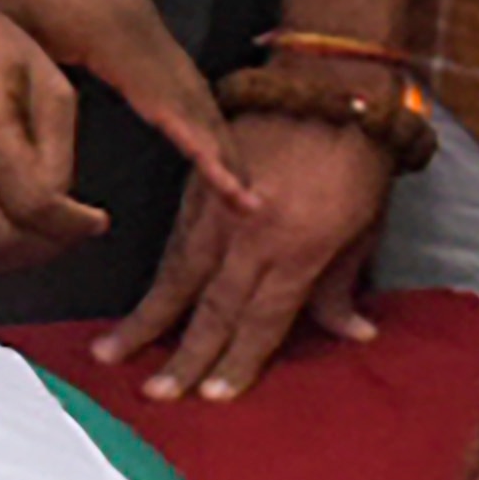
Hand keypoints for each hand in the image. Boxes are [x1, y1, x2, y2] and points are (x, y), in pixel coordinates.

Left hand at [0, 0, 256, 222]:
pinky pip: (184, 81)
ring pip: (196, 92)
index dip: (202, 149)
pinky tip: (205, 142)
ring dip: (219, 138)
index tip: (231, 187)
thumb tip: (29, 141)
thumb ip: (26, 79)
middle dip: (226, 154)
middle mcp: (147, 36)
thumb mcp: (9, 20)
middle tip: (253, 207)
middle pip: (198, 102)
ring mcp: (150, 31)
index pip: (171, 103)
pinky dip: (201, 117)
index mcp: (118, 37)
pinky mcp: (144, 29)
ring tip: (241, 187)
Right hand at [0, 0, 107, 275]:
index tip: (94, 222)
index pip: (30, 197)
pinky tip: (0, 235)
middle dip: (46, 246)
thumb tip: (66, 218)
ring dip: (12, 259)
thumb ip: (60, 152)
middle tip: (69, 235)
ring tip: (39, 238)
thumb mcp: (49, 82)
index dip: (70, 225)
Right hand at [100, 109, 391, 402]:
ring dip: (147, 319)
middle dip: (181, 356)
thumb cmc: (359, 156)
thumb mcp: (366, 226)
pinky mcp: (200, 186)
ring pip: (177, 276)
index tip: (212, 397)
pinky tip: (142, 300)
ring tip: (113, 352)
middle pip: (210, 308)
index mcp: (296, 249)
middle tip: (154, 395)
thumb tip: (352, 335)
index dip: (236, 362)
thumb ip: (344, 285)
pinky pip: (174, 243)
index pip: (260, 321)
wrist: (328, 83)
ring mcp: (218, 209)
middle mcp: (249, 235)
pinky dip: (158, 277)